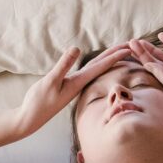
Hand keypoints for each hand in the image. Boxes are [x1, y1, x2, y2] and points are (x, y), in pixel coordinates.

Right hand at [16, 42, 132, 134]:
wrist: (31, 118)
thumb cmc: (39, 101)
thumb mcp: (51, 81)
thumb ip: (63, 65)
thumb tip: (76, 48)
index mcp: (79, 82)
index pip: (101, 66)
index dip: (115, 56)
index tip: (129, 48)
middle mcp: (81, 83)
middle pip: (102, 65)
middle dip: (116, 54)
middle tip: (131, 45)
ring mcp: (75, 85)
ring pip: (96, 68)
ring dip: (108, 59)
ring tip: (120, 51)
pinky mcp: (69, 85)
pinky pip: (88, 72)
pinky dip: (96, 65)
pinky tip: (99, 63)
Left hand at [128, 32, 162, 104]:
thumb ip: (162, 75)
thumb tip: (147, 65)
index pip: (152, 70)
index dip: (141, 59)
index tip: (131, 50)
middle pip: (156, 62)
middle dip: (143, 53)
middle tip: (132, 42)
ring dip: (153, 48)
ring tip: (141, 41)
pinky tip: (161, 36)